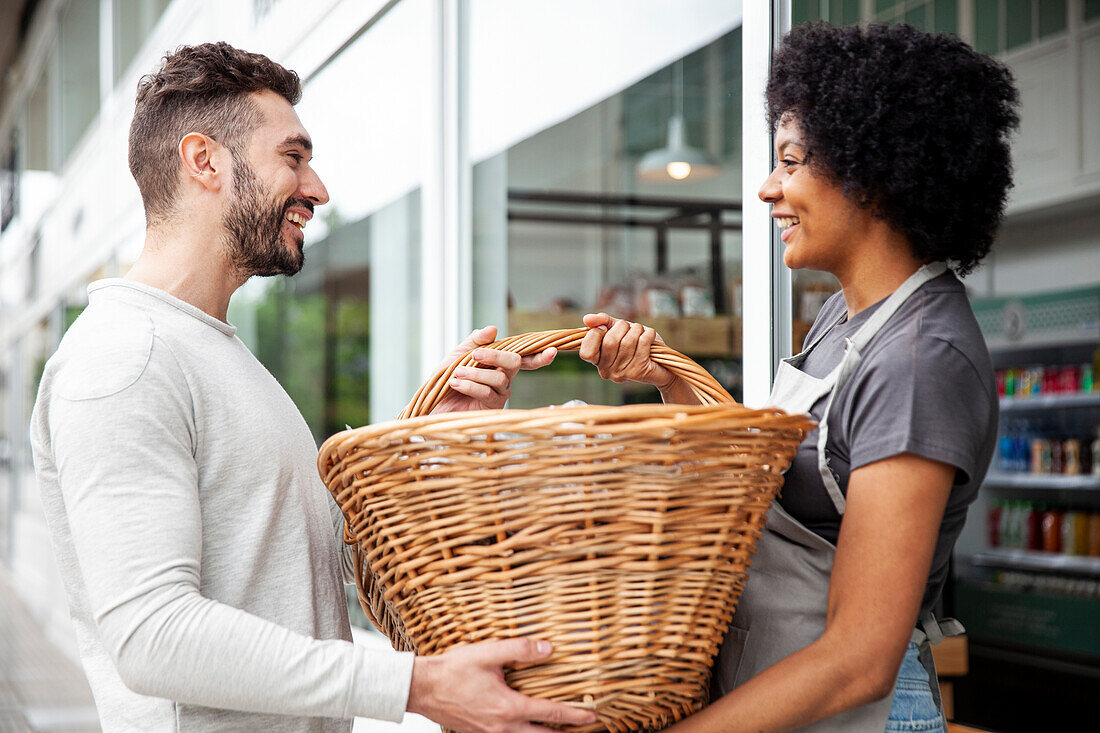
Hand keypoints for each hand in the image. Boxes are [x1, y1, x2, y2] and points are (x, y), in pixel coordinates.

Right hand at [406, 638, 597, 732]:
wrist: (422, 688)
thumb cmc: (453, 670)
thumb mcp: (489, 653)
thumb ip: (520, 650)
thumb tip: (548, 648)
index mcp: (509, 708)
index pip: (551, 713)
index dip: (576, 714)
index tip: (593, 714)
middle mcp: (503, 727)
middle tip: (585, 728)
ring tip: (560, 732)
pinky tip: (527, 728)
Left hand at [432, 326, 556, 412]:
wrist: (433, 402)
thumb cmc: (447, 378)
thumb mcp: (458, 354)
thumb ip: (475, 341)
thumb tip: (493, 329)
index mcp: (499, 363)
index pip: (523, 357)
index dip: (539, 355)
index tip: (553, 350)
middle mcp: (504, 378)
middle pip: (514, 363)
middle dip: (496, 356)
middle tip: (475, 355)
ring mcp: (500, 394)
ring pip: (500, 378)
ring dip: (476, 373)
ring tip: (457, 373)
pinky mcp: (492, 408)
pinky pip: (487, 393)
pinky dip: (470, 385)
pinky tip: (456, 383)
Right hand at [578, 313, 675, 389]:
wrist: (663, 364)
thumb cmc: (639, 345)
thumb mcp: (620, 330)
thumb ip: (603, 322)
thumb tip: (586, 319)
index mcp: (598, 362)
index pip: (586, 352)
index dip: (595, 334)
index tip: (605, 328)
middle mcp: (607, 372)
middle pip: (609, 341)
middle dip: (622, 326)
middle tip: (630, 327)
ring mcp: (622, 374)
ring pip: (627, 341)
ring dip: (637, 329)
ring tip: (641, 332)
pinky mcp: (638, 372)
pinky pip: (642, 343)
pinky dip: (648, 334)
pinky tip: (650, 337)